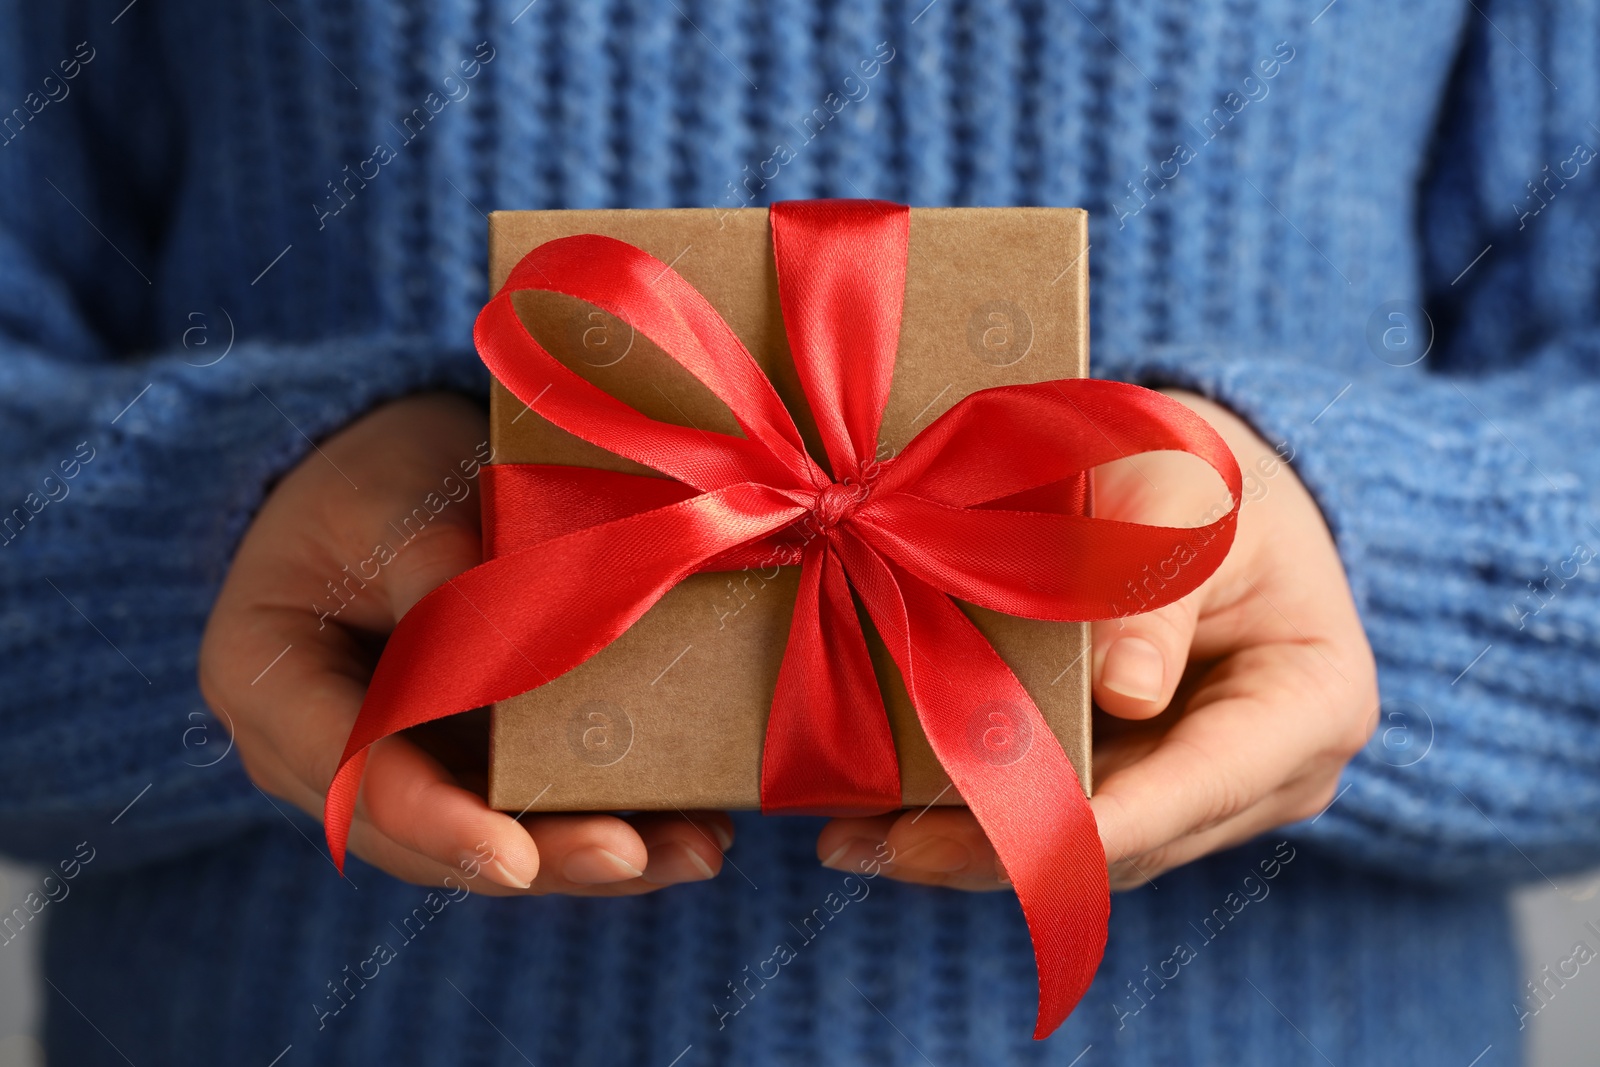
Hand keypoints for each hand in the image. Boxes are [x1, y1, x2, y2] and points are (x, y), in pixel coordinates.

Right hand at [200, 393, 731, 895]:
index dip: (436, 823)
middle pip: (432, 835)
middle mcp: (327, 754)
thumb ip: (437, 559)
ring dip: (594, 854)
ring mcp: (404, 767)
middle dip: (539, 857)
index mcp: (268, 682)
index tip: (514, 858)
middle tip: (633, 858)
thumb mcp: (392, 494)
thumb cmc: (374, 474)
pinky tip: (695, 823)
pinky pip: (536, 806)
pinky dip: (613, 815)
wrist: (391, 475)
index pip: (349, 776)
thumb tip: (518, 633)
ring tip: (694, 850)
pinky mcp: (473, 763)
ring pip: (495, 836)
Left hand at [817, 390, 1377, 889]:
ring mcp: (1200, 791)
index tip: (993, 839)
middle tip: (878, 844)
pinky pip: (1056, 818)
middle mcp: (1268, 776)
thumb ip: (1157, 584)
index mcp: (1311, 703)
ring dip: (967, 849)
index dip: (1092, 825)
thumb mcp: (1184, 493)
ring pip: (1081, 852)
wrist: (1204, 481)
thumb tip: (1128, 696)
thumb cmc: (1198, 469)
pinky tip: (881, 817)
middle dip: (998, 852)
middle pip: (1127, 843)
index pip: (1198, 786)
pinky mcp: (1136, 784)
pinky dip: (974, 817)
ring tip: (854, 841)